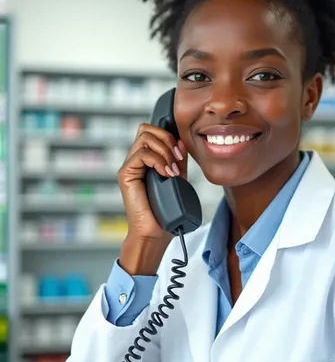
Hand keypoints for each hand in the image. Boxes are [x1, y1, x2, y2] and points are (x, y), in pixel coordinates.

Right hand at [118, 123, 187, 240]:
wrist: (154, 232)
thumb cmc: (165, 211)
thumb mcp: (177, 179)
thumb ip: (178, 160)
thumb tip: (181, 142)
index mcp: (146, 160)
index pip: (152, 132)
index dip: (168, 135)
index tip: (181, 152)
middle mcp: (135, 161)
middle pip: (146, 129)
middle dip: (167, 139)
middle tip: (177, 158)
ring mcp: (129, 167)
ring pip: (144, 138)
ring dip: (164, 150)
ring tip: (172, 170)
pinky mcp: (125, 174)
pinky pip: (141, 154)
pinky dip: (158, 161)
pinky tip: (166, 174)